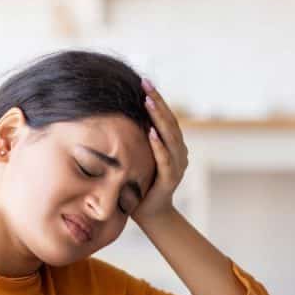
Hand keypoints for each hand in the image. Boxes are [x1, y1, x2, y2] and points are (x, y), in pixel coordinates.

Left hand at [132, 77, 188, 222]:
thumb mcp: (136, 156)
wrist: (149, 214)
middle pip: (170, 122)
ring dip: (159, 118)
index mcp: (171, 145)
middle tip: (146, 83)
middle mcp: (178, 152)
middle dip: (157, 101)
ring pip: (170, 137)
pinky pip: (166, 160)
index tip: (144, 81)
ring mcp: (177, 165)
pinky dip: (159, 146)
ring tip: (148, 101)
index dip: (156, 99)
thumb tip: (115, 113)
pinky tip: (151, 132)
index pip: (165, 117)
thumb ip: (135, 139)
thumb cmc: (139, 184)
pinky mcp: (170, 180)